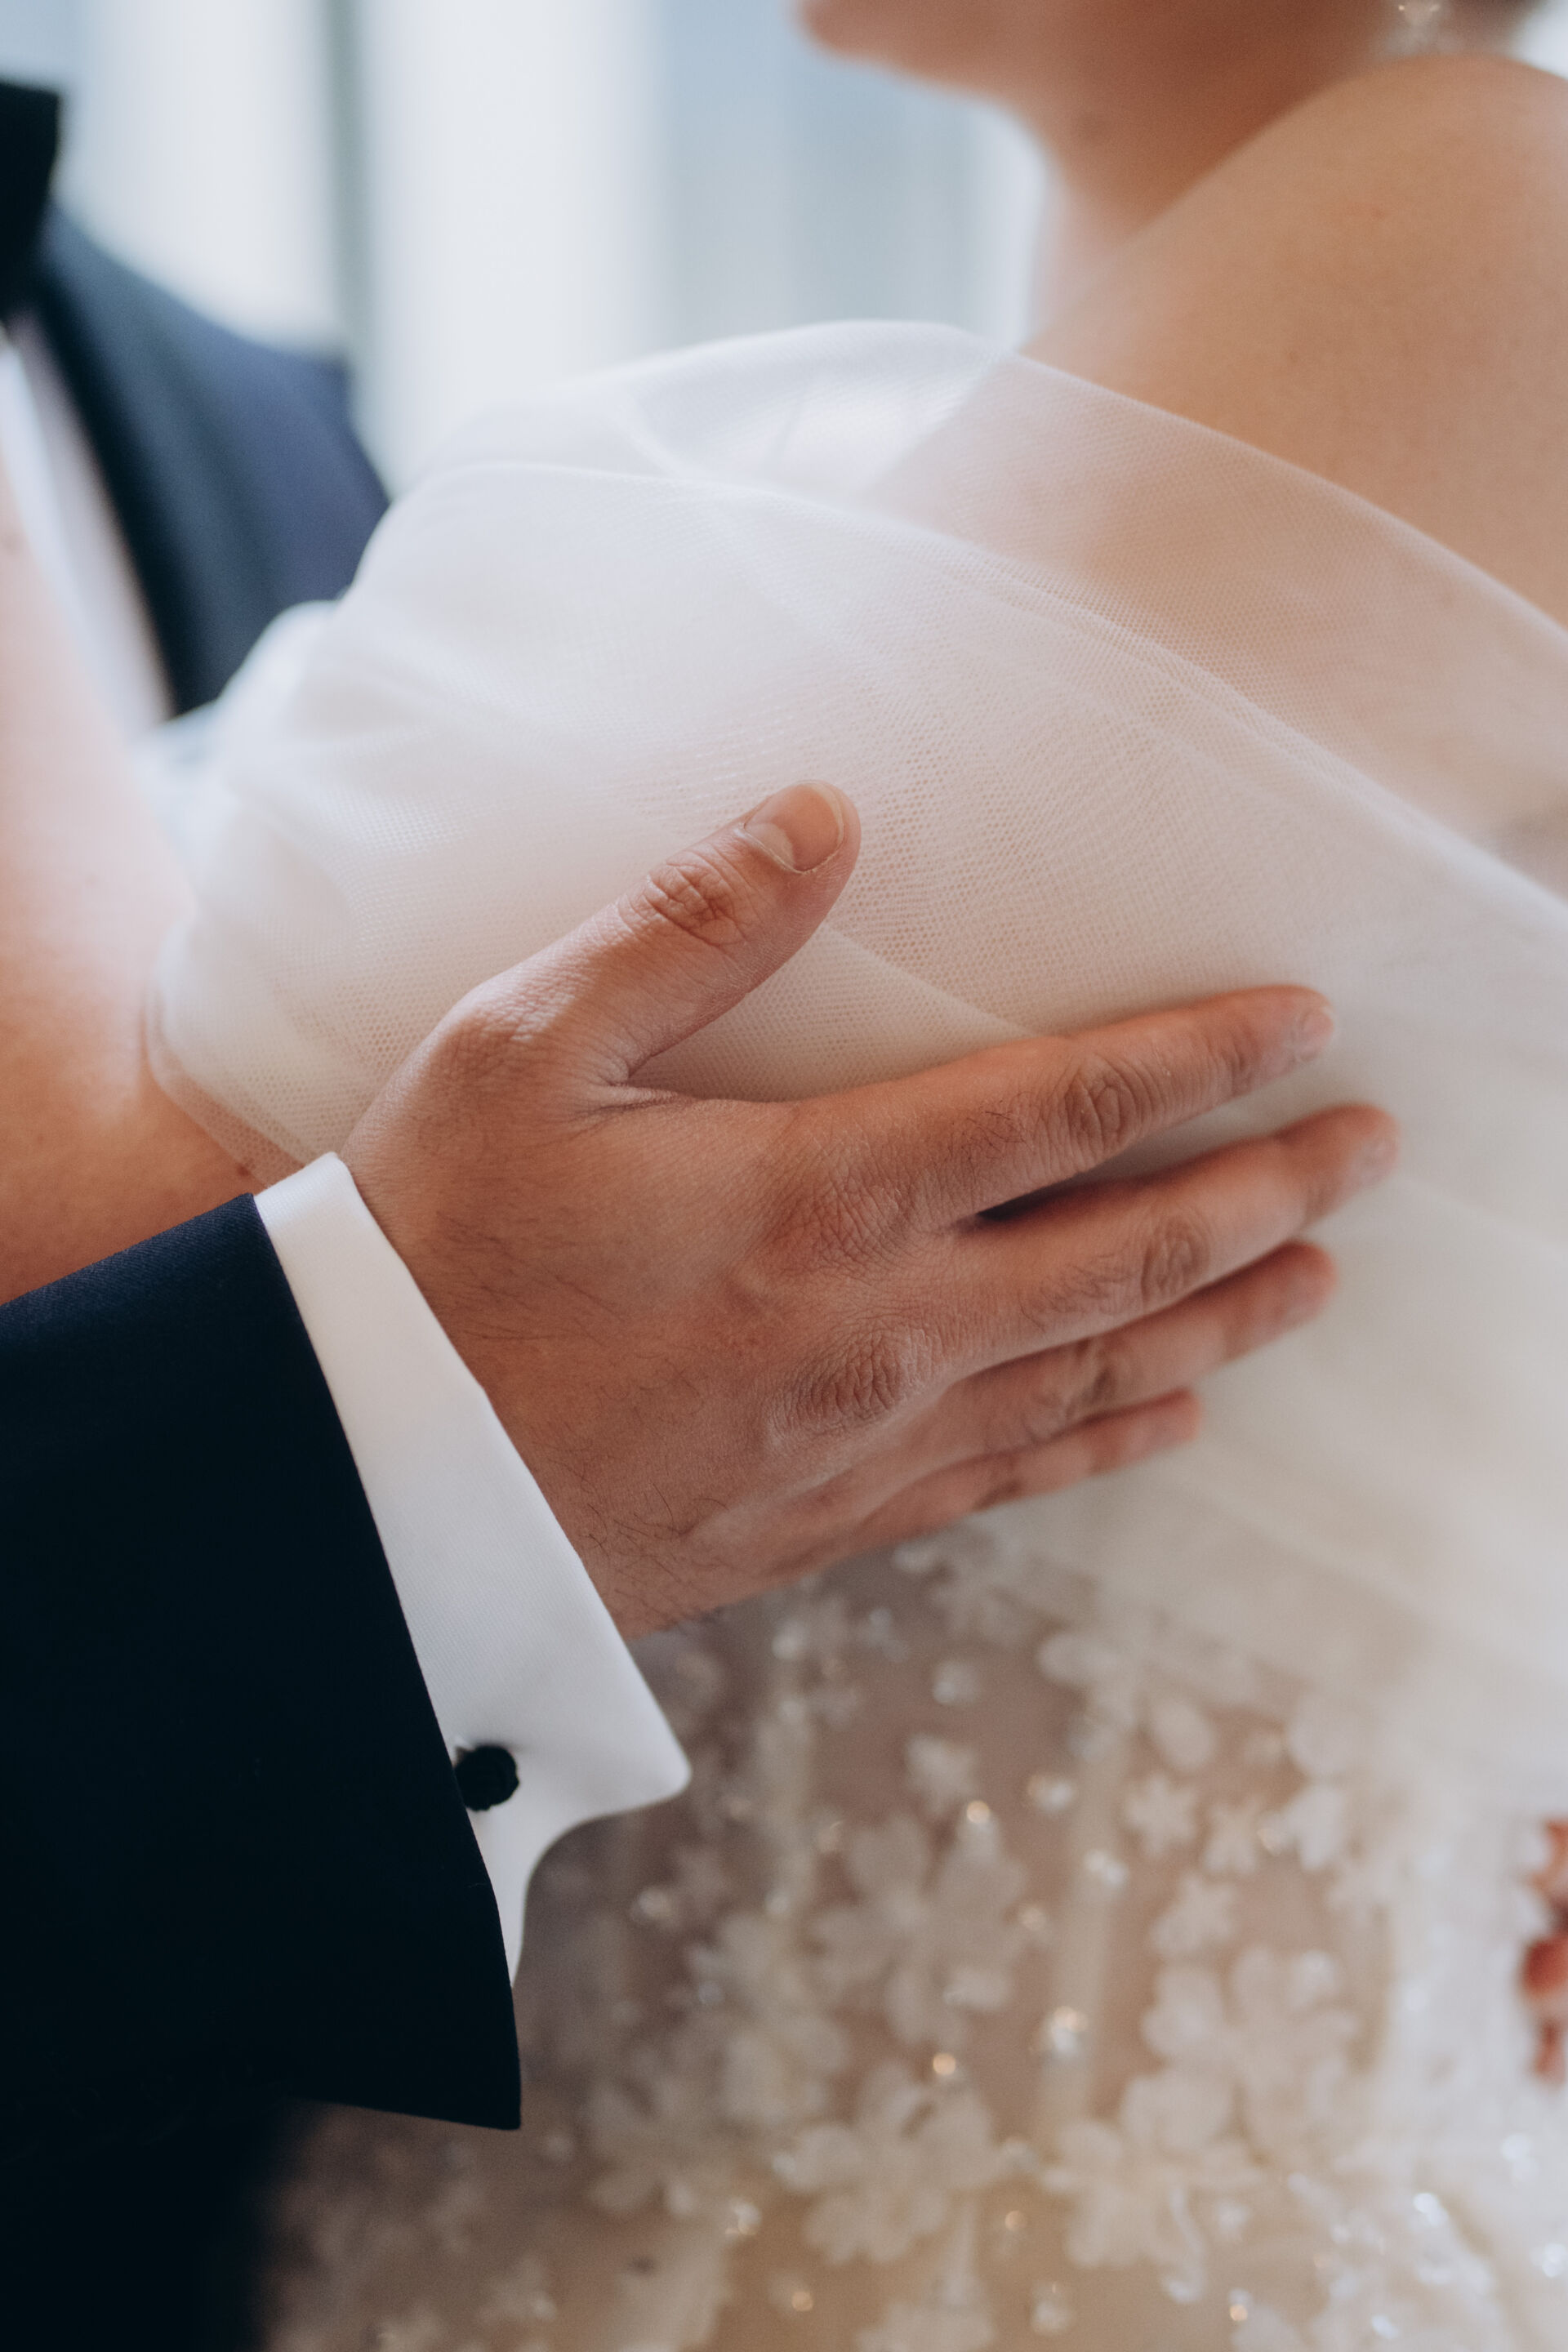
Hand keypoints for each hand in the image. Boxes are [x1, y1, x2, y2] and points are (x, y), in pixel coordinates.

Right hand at [345, 784, 1395, 1636]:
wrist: (358, 1491)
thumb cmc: (426, 1249)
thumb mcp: (518, 1049)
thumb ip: (686, 929)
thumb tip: (827, 816)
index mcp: (818, 1194)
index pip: (1072, 1109)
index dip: (1206, 1059)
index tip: (1306, 1022)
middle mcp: (880, 1327)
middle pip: (1133, 1253)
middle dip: (1271, 1190)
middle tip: (1373, 1149)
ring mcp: (867, 1440)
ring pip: (1102, 1376)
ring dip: (1227, 1316)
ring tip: (1317, 1275)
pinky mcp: (831, 1520)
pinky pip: (1016, 1480)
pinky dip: (1114, 1441)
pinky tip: (1171, 1418)